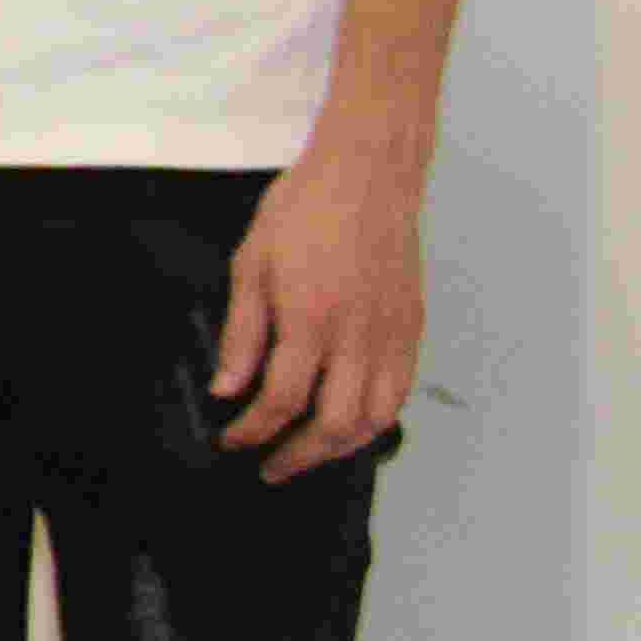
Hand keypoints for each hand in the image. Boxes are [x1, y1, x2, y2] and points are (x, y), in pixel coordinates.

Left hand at [216, 124, 426, 480]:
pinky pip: (401, 391)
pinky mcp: (413, 327)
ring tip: (309, 453)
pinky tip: (350, 421)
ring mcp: (393, 334)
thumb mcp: (251, 265)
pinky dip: (376, 418)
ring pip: (377, 417)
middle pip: (335, 424)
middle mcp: (359, 335)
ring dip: (341, 447)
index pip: (281, 400)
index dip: (253, 431)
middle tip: (270, 466)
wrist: (368, 174)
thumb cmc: (307, 209)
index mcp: (312, 319)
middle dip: (298, 456)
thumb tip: (227, 386)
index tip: (232, 440)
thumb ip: (242, 333)